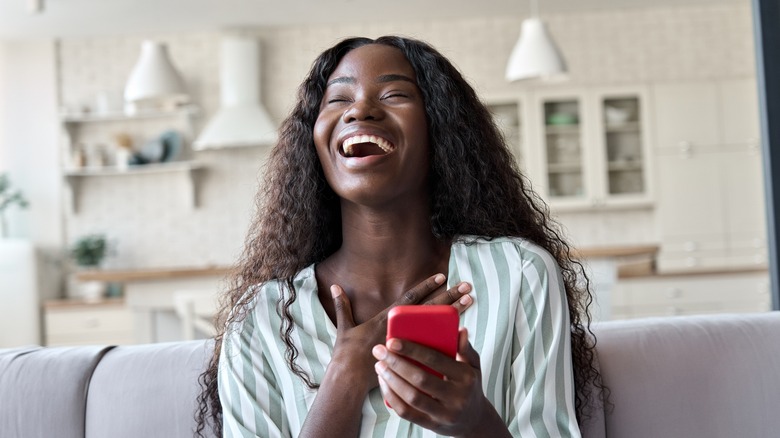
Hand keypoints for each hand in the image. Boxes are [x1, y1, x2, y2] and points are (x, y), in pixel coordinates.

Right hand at [327, 275, 472, 391]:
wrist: (350, 380)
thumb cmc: (347, 353)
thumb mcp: (344, 327)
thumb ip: (342, 305)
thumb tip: (334, 286)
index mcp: (386, 319)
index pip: (410, 298)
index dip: (426, 286)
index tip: (442, 275)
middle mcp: (401, 329)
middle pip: (430, 309)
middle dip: (449, 295)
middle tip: (467, 285)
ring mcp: (408, 343)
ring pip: (437, 325)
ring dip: (455, 312)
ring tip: (470, 300)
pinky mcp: (412, 357)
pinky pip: (434, 347)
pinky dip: (448, 339)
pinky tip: (463, 331)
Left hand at [372, 328, 492, 436]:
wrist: (475, 420)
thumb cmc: (469, 386)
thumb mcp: (474, 366)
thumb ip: (466, 348)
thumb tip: (460, 330)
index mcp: (466, 377)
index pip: (435, 360)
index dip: (412, 350)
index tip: (392, 341)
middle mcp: (457, 397)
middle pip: (420, 379)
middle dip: (396, 363)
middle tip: (380, 351)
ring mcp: (444, 414)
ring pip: (411, 397)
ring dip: (391, 380)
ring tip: (380, 365)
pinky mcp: (432, 425)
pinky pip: (406, 413)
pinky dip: (392, 397)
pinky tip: (384, 384)